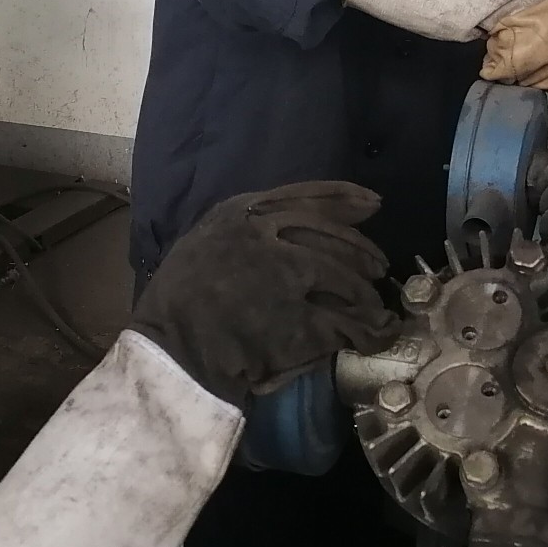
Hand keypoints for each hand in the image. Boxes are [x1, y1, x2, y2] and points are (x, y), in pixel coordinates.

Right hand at [132, 183, 396, 404]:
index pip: (309, 196)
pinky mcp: (297, 320)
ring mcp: (284, 277)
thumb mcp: (207, 241)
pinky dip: (366, 331)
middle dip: (363, 254)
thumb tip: (296, 230)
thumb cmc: (178, 300)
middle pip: (334, 238)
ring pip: (344, 278)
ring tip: (373, 308)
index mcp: (241, 212)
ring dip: (364, 296)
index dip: (347, 199)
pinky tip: (375, 336)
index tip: (373, 204)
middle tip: (377, 270)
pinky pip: (345, 323)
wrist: (169, 350)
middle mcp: (266, 236)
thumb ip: (248, 228)